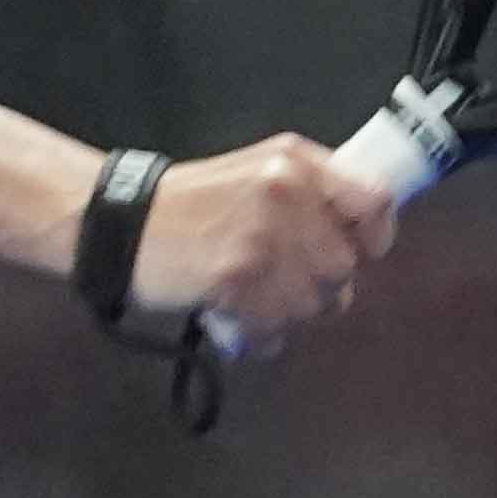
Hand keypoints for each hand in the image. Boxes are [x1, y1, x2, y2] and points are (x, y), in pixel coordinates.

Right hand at [130, 138, 399, 346]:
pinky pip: (274, 327)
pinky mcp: (234, 279)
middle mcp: (284, 192)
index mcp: (296, 162)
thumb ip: (312, 195)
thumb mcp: (259, 174)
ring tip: (255, 299)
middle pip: (343, 266)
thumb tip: (363, 239)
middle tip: (283, 283)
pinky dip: (260, 335)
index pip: (373, 200)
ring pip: (312, 304)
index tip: (359, 253)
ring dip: (287, 314)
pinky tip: (237, 318)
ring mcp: (259, 236)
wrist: (123, 223)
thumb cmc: (195, 205)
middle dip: (319, 287)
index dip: (374, 236)